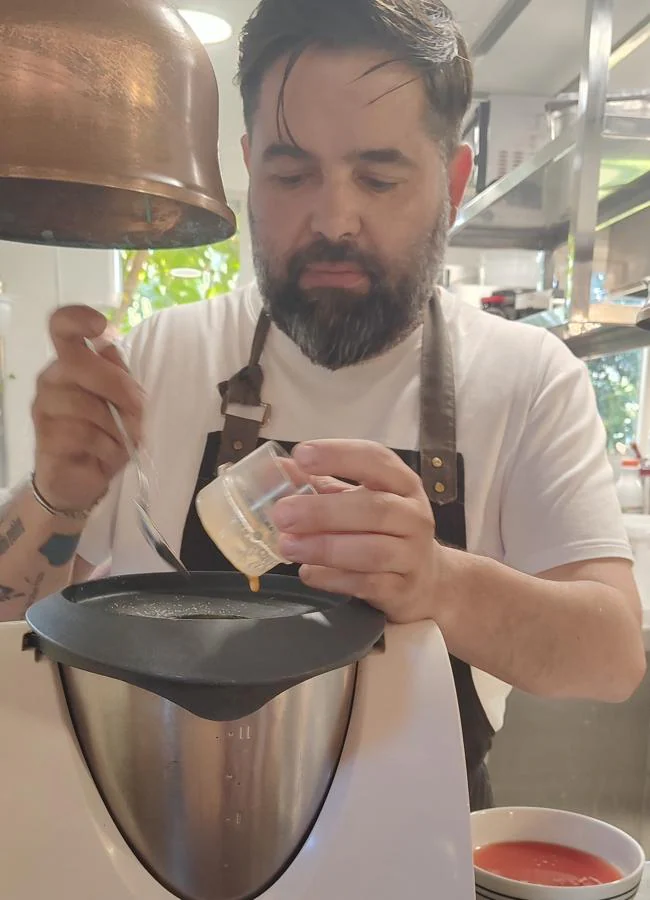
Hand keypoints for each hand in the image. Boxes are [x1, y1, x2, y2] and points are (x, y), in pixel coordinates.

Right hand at [32, 305, 143, 512]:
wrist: (82, 479)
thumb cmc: (105, 436)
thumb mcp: (124, 404)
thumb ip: (120, 375)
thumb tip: (110, 344)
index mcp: (71, 363)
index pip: (61, 327)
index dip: (78, 319)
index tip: (101, 325)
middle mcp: (52, 379)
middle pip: (81, 364)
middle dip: (119, 389)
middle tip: (137, 412)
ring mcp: (44, 407)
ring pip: (86, 405)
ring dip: (115, 426)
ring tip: (120, 440)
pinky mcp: (44, 437)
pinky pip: (84, 435)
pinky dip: (106, 448)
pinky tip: (105, 454)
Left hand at [272, 440, 438, 623]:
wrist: (427, 581)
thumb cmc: (385, 530)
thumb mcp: (358, 499)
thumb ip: (320, 484)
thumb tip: (277, 467)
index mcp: (401, 483)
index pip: (375, 460)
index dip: (339, 456)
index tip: (301, 455)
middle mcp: (413, 515)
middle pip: (374, 509)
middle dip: (323, 511)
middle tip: (282, 514)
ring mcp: (413, 555)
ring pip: (372, 551)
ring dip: (325, 547)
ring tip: (287, 546)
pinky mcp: (403, 590)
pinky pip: (368, 584)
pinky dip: (334, 579)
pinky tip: (308, 572)